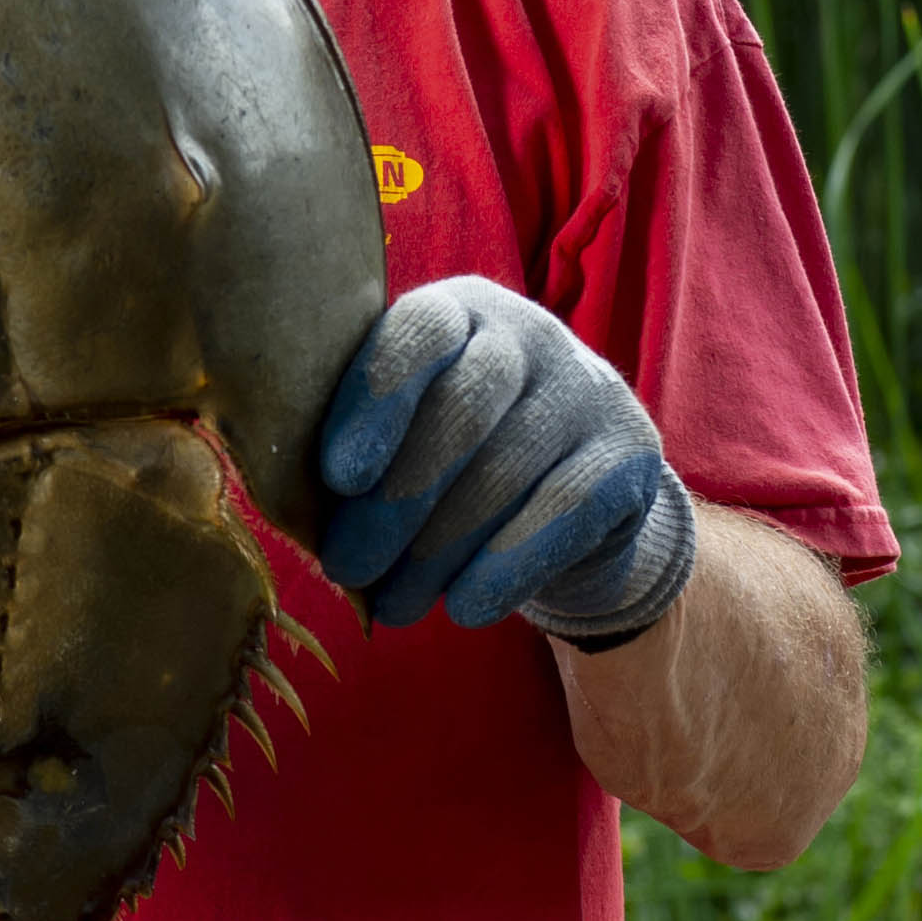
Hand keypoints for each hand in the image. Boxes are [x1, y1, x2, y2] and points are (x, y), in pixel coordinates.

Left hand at [318, 276, 695, 643]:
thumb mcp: (407, 431)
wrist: (578, 504)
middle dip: (394, 503)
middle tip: (346, 568)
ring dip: (437, 551)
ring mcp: (590, 391)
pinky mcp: (630, 455)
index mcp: (462, 311)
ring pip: (505, 472)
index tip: (338, 477)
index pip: (421, 331)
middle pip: (463, 411)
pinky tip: (463, 609)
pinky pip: (562, 514)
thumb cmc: (456, 462)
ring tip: (391, 604)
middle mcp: (533, 335)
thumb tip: (291, 497)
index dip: (377, 400)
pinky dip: (504, 568)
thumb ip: (362, 440)